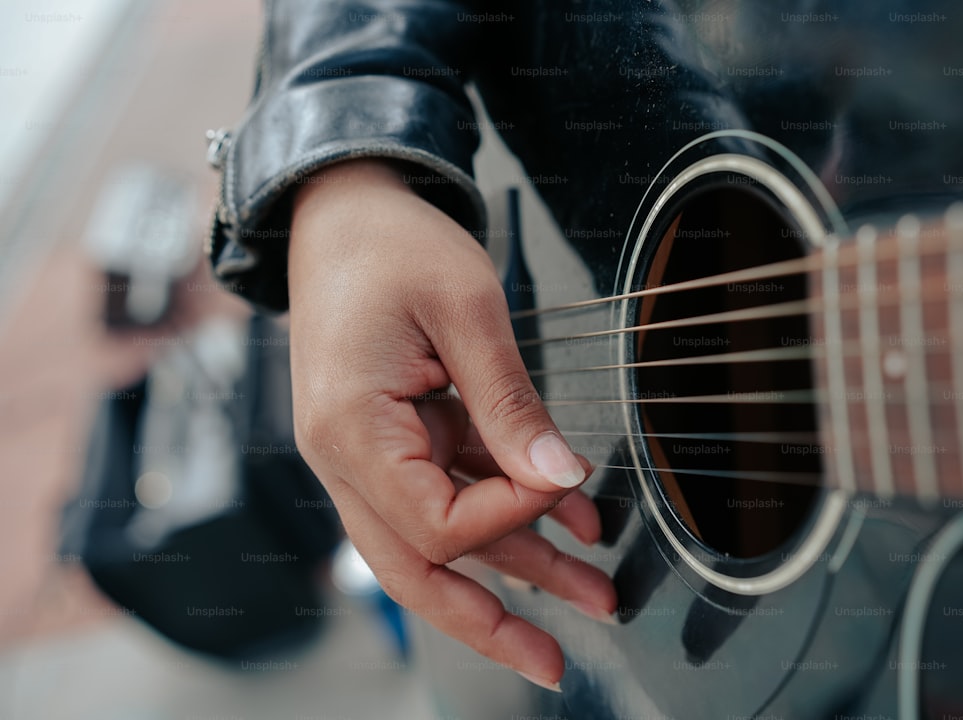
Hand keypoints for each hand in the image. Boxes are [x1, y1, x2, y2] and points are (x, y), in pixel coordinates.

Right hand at [287, 159, 616, 688]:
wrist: (343, 210)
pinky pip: (447, 492)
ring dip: (516, 567)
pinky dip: (504, 508)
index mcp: (351, 429)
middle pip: (416, 569)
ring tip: (590, 591)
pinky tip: (566, 520)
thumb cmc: (390, 243)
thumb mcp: (467, 310)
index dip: (512, 513)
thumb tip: (558, 478)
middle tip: (554, 662)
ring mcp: (363, 453)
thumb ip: (510, 405)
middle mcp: (345, 456)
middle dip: (490, 620)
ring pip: (440, 539)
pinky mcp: (388, 439)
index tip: (566, 480)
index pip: (437, 521)